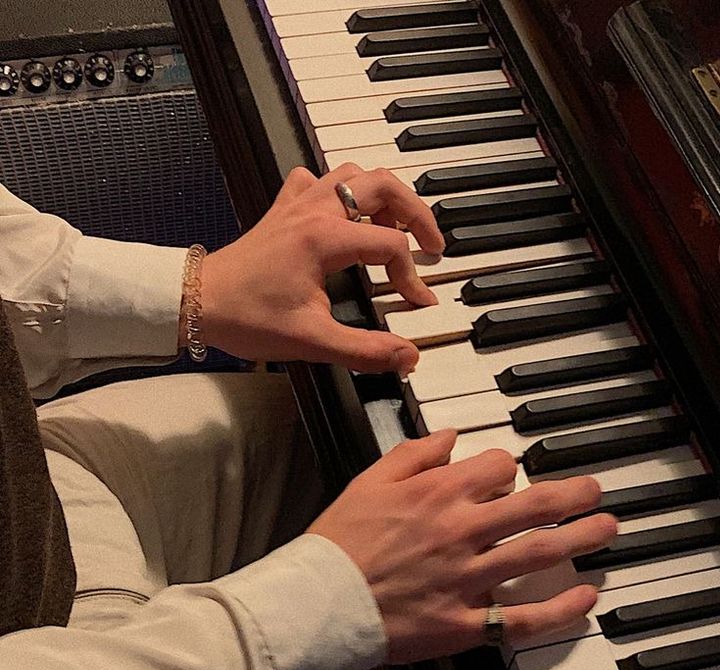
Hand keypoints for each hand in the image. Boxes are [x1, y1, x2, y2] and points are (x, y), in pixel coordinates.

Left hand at [194, 163, 443, 375]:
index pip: (390, 244)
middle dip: (417, 211)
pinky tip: (346, 211)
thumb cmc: (246, 317)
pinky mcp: (284, 211)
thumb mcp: (312, 340)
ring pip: (354, 173)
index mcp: (325, 237)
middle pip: (384, 184)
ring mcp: (298, 205)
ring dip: (384, 194)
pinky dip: (342, 188)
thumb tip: (406, 356)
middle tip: (432, 242)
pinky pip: (319, 180)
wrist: (198, 302)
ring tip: (400, 223)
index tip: (418, 303)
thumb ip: (365, 350)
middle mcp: (315, 211)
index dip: (412, 277)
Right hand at [309, 430, 616, 663]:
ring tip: (607, 528)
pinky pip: (524, 619)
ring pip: (539, 553)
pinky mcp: (465, 623)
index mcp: (438, 493)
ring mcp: (468, 579)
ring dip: (581, 538)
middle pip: (535, 505)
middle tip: (595, 491)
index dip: (509, 466)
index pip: (498, 466)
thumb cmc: (340, 540)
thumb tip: (450, 436)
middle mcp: (462, 531)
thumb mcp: (369, 480)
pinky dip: (561, 610)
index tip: (509, 475)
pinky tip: (587, 598)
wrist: (317, 599)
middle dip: (574, 494)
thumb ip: (413, 453)